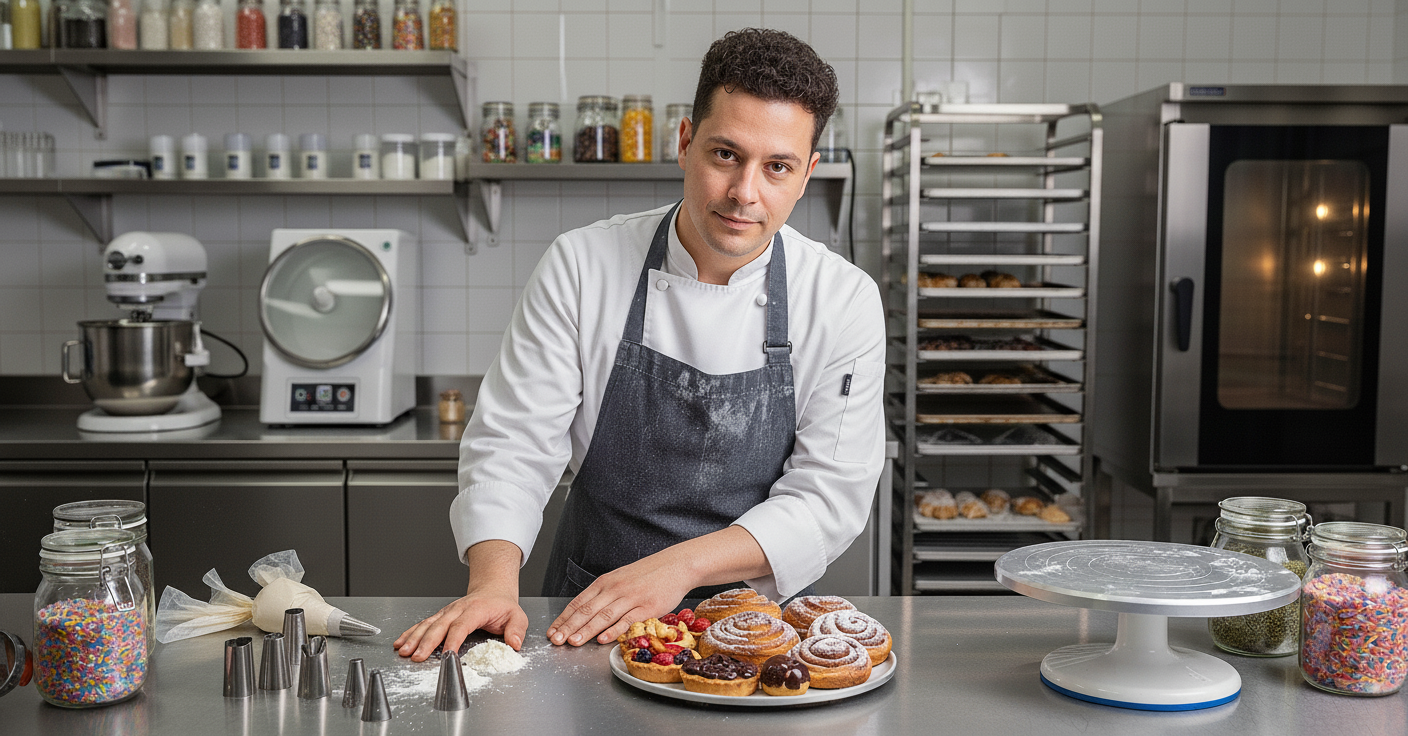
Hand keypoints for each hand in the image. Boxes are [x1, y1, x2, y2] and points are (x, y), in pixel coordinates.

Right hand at [394, 587, 528, 661]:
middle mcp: (458, 609)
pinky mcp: (441, 616)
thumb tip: (514, 643)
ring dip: (414, 637)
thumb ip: (517, 630)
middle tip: (416, 657)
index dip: (453, 641)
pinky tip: (400, 641)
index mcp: (476, 610)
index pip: (461, 626)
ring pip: (428, 624)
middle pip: (439, 626)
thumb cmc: (503, 606)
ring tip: (402, 650)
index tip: (447, 655)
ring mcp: (447, 612)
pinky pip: (424, 624)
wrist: (493, 589)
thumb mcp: (517, 616)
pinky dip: (410, 632)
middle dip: (426, 642)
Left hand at [545, 551, 694, 646]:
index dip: (564, 618)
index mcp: (605, 582)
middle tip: (556, 640)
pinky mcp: (647, 608)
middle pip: (587, 610)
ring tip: (573, 642)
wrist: (675, 565)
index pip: (578, 602)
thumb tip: (585, 612)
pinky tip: (603, 639)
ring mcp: (630, 598)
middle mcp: (614, 589)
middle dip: (568, 626)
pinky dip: (613, 630)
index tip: (552, 631)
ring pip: (603, 616)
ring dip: (586, 630)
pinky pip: (627, 620)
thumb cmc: (647, 574)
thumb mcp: (620, 578)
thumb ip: (604, 595)